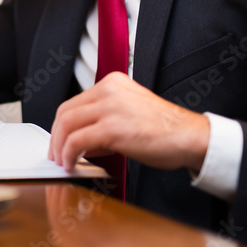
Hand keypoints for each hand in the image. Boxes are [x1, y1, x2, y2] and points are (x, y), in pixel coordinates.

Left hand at [47, 72, 209, 172]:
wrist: (190, 137)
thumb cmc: (165, 129)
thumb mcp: (129, 114)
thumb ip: (103, 121)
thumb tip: (81, 142)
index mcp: (113, 82)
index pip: (74, 102)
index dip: (61, 126)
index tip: (59, 141)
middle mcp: (109, 89)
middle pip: (65, 112)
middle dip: (56, 137)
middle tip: (56, 154)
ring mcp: (110, 107)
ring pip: (66, 125)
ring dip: (59, 147)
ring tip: (63, 162)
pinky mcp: (113, 127)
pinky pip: (77, 140)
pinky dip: (69, 154)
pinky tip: (73, 163)